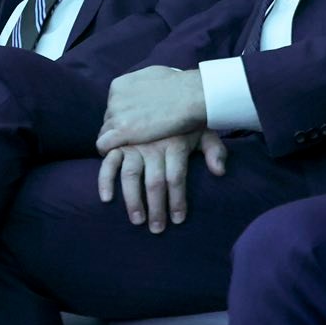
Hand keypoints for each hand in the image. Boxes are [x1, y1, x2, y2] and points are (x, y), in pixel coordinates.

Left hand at [97, 67, 206, 151]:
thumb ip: (140, 85)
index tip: (136, 121)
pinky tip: (121, 152)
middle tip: (138, 134)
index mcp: (119, 85)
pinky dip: (109, 150)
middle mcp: (114, 99)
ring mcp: (117, 115)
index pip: (113, 105)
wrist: (190, 95)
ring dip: (118, 139)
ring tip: (132, 145)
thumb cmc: (178, 85)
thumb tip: (141, 88)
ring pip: (106, 133)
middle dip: (120, 127)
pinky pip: (103, 145)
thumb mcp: (152, 75)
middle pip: (109, 119)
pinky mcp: (122, 132)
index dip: (124, 115)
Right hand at [97, 130, 227, 231]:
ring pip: (131, 176)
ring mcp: (134, 145)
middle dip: (156, 208)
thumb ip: (214, 150)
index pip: (176, 177)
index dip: (178, 200)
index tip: (179, 220)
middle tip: (157, 229)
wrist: (164, 95)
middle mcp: (153, 146)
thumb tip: (220, 171)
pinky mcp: (119, 143)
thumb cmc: (185, 121)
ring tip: (137, 220)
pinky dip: (105, 180)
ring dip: (132, 200)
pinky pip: (109, 163)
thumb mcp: (204, 130)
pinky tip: (106, 198)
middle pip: (155, 182)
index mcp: (175, 144)